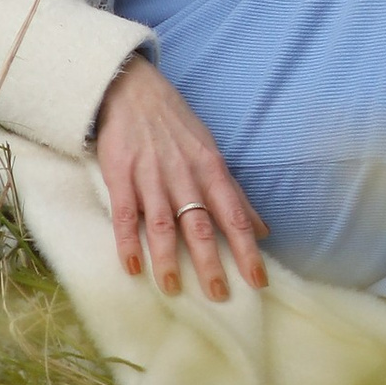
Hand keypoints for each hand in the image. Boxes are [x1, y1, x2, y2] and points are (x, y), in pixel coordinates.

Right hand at [94, 57, 268, 300]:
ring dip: (168, 258)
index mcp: (210, 168)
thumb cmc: (177, 125)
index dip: (247, 249)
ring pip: (163, 223)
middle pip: (200, 224)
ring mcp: (151, 176)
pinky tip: (132, 267)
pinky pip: (125, 214)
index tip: (258, 281)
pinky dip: (128, 242)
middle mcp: (183, 175)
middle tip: (219, 296)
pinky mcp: (121, 175)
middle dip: (211, 262)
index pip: (234, 215)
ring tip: (173, 289)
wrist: (132, 89)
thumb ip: (235, 194)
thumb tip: (264, 230)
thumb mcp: (211, 152)